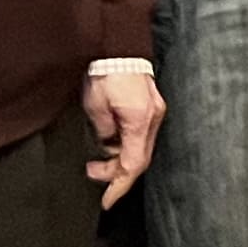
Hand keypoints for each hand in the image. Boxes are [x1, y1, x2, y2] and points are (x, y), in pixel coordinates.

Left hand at [84, 67, 163, 207]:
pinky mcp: (151, 105)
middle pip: (139, 158)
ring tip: (96, 158)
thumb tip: (107, 144)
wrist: (118, 46)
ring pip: (140, 147)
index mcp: (140, 121)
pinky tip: (110, 140)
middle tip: (92, 172)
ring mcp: (155, 111)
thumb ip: (103, 131)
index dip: (119, 186)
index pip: (133, 164)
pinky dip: (125, 143)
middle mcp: (153, 118)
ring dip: (119, 157)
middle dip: (115, 172)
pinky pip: (140, 134)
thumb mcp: (95, 106)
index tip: (107, 200)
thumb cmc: (106, 71)